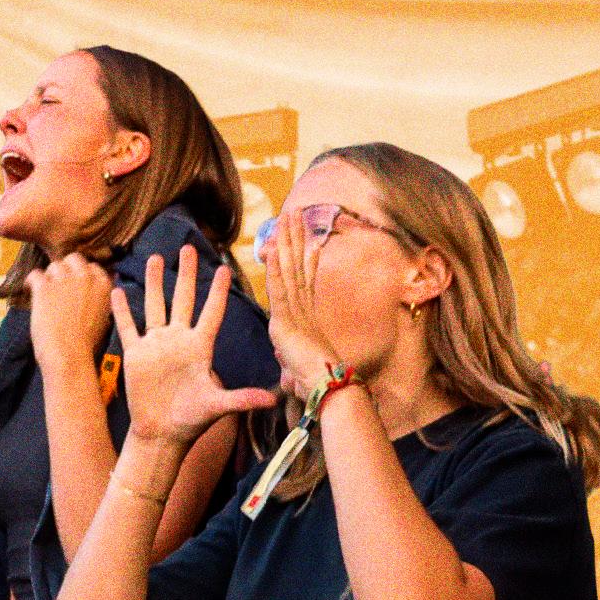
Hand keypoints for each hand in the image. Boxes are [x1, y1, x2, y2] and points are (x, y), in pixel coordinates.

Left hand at [28, 252, 115, 375]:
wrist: (69, 354)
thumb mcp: (104, 317)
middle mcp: (86, 276)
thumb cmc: (87, 342)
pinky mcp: (44, 287)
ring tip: (46, 292)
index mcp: (103, 284)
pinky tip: (31, 290)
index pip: (92, 267)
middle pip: (73, 259)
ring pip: (54, 266)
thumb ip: (102, 298)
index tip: (76, 284)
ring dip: (50, 277)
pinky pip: (34, 275)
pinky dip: (31, 282)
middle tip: (60, 284)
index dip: (81, 274)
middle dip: (66, 269)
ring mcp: (65, 280)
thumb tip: (103, 287)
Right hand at [111, 244, 277, 446]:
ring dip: (154, 282)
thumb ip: (242, 399)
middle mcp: (179, 340)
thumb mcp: (218, 406)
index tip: (224, 268)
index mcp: (200, 347)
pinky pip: (129, 327)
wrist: (162, 434)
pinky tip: (118, 290)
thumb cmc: (192, 420)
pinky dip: (122, 310)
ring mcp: (156, 345)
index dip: (218, 291)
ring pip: (155, 305)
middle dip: (185, 273)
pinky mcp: (136, 355)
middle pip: (183, 299)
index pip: (212, 312)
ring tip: (155, 258)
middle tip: (188, 248)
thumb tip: (272, 400)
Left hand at [263, 209, 343, 395]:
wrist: (326, 387)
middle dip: (297, 238)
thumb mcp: (298, 370)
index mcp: (307, 315)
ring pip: (290, 268)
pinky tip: (274, 246)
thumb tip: (287, 374)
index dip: (306, 257)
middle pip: (299, 265)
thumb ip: (292, 367)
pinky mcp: (285, 318)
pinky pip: (279, 287)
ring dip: (288, 240)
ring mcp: (296, 309)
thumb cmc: (317, 383)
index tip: (309, 238)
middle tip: (296, 212)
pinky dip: (276, 266)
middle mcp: (304, 306)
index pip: (305, 279)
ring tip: (287, 215)